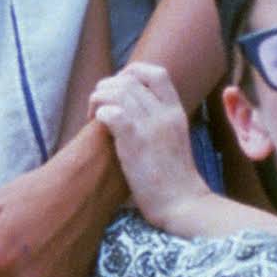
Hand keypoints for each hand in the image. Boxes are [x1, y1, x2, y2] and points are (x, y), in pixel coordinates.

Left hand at [89, 62, 206, 230]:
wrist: (182, 204)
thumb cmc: (172, 179)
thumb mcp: (173, 139)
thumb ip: (158, 120)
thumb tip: (131, 108)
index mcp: (176, 111)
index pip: (156, 72)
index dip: (131, 72)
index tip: (118, 88)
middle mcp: (165, 113)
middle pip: (129, 79)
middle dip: (107, 87)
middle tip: (99, 107)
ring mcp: (151, 126)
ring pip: (118, 91)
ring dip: (98, 99)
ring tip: (93, 118)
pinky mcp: (136, 142)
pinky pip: (112, 112)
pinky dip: (99, 114)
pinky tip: (98, 127)